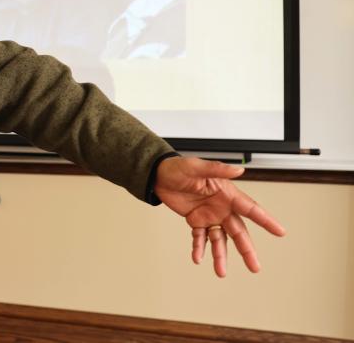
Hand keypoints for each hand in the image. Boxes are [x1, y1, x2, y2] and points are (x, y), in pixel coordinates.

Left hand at [154, 156, 285, 276]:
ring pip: (220, 239)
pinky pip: (200, 238)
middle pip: (238, 232)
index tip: (280, 232)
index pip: (250, 209)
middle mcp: (222, 207)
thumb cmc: (178, 167)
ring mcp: (209, 216)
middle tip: (255, 267)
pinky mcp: (195, 221)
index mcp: (226, 193)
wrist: (158, 175)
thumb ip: (216, 169)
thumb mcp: (196, 166)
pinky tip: (198, 258)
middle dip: (246, 250)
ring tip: (221, 272)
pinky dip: (199, 248)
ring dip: (220, 255)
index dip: (266, 220)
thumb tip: (238, 170)